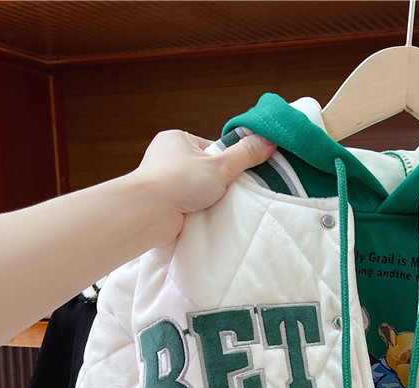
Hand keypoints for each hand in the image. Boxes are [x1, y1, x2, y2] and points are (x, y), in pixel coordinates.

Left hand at [134, 129, 276, 246]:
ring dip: (209, 200)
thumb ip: (245, 155)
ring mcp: (164, 182)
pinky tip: (206, 217)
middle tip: (230, 192)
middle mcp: (167, 158)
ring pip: (198, 190)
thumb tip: (269, 141)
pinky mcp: (164, 205)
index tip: (237, 174)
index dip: (227, 162)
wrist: (149, 212)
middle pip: (206, 171)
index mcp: (176, 139)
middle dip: (219, 184)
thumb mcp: (220, 165)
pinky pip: (189, 206)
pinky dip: (199, 213)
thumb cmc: (177, 180)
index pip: (212, 148)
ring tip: (217, 206)